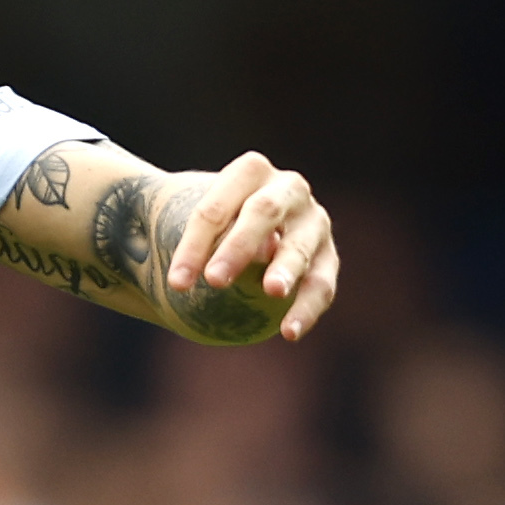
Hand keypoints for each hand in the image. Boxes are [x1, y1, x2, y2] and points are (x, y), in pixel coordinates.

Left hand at [162, 155, 343, 342]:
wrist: (246, 228)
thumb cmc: (212, 225)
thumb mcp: (193, 218)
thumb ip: (189, 231)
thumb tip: (199, 271)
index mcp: (250, 171)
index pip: (218, 205)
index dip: (195, 244)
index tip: (176, 284)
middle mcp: (288, 188)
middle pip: (263, 212)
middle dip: (238, 246)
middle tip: (215, 280)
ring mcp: (313, 221)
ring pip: (299, 246)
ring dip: (286, 268)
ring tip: (272, 292)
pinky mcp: (327, 256)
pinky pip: (321, 284)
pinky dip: (307, 308)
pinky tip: (290, 333)